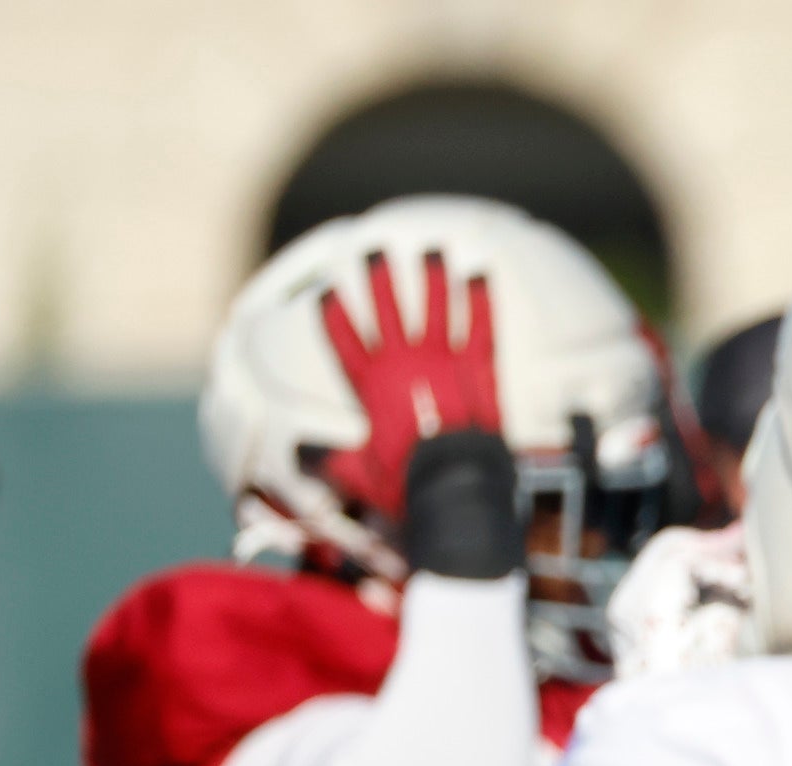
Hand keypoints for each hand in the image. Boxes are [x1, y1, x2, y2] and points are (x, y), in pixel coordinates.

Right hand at [316, 248, 501, 525]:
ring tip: (430, 250)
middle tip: (375, 252)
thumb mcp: (362, 476)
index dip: (335, 315)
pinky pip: (479, 325)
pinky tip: (479, 273)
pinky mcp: (478, 368)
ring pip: (433, 307)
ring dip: (431, 276)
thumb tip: (311, 459)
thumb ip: (337, 462)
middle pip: (386, 310)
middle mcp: (401, 364)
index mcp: (370, 388)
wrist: (456, 489)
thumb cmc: (408, 486)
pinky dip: (480, 298)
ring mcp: (441, 362)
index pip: (344, 342)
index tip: (329, 292)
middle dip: (380, 278)